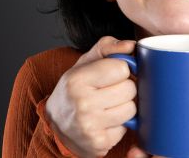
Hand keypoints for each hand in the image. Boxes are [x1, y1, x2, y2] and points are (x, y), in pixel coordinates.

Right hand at [46, 36, 137, 157]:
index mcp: (77, 79)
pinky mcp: (99, 142)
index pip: (122, 68)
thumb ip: (108, 47)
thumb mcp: (84, 63)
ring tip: (107, 107)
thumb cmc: (74, 89)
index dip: (119, 70)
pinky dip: (118, 125)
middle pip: (130, 89)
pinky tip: (104, 122)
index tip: (110, 75)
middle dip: (123, 89)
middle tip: (108, 92)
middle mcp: (82, 103)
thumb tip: (132, 45)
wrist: (56, 124)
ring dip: (123, 107)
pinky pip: (126, 128)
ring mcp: (90, 125)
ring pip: (131, 109)